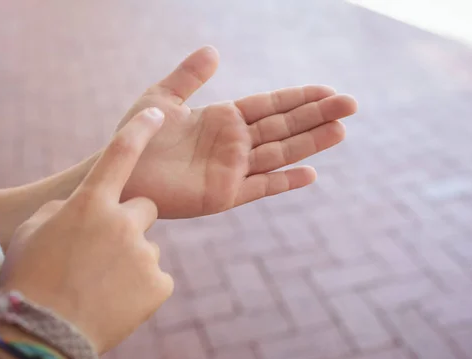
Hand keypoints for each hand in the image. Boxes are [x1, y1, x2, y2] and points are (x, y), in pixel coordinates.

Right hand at [0, 108, 172, 353]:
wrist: (41, 336)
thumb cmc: (29, 279)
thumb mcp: (35, 232)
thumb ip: (65, 210)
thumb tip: (84, 207)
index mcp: (89, 203)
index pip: (120, 154)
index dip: (140, 131)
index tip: (157, 114)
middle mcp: (123, 222)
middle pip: (143, 208)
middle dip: (129, 222)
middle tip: (104, 249)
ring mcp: (145, 253)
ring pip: (146, 247)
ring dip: (130, 260)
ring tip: (101, 284)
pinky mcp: (160, 284)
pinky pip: (156, 276)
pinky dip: (140, 286)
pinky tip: (116, 300)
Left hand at [117, 46, 357, 217]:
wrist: (120, 171)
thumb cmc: (137, 135)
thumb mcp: (163, 96)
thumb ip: (189, 75)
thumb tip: (214, 50)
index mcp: (223, 119)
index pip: (270, 106)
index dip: (299, 98)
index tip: (329, 91)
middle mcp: (234, 144)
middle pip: (284, 127)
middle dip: (316, 116)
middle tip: (351, 105)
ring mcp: (232, 170)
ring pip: (280, 153)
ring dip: (310, 143)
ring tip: (340, 131)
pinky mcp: (224, 195)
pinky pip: (261, 187)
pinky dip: (285, 182)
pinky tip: (310, 174)